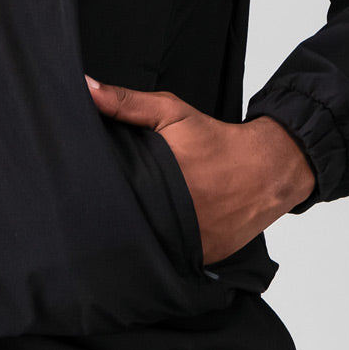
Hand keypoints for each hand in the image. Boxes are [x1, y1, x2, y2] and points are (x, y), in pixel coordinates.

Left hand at [84, 75, 314, 264]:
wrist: (266, 169)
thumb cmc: (215, 140)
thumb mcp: (171, 112)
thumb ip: (126, 103)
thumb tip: (87, 88)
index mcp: (160, 182)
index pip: (111, 198)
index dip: (94, 197)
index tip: (82, 194)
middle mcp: (175, 218)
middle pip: (127, 226)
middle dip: (112, 220)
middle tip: (97, 213)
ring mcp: (190, 243)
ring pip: (149, 249)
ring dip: (137, 240)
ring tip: (121, 230)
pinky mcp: (203, 258)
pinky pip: (173, 260)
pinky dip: (163, 252)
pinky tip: (154, 240)